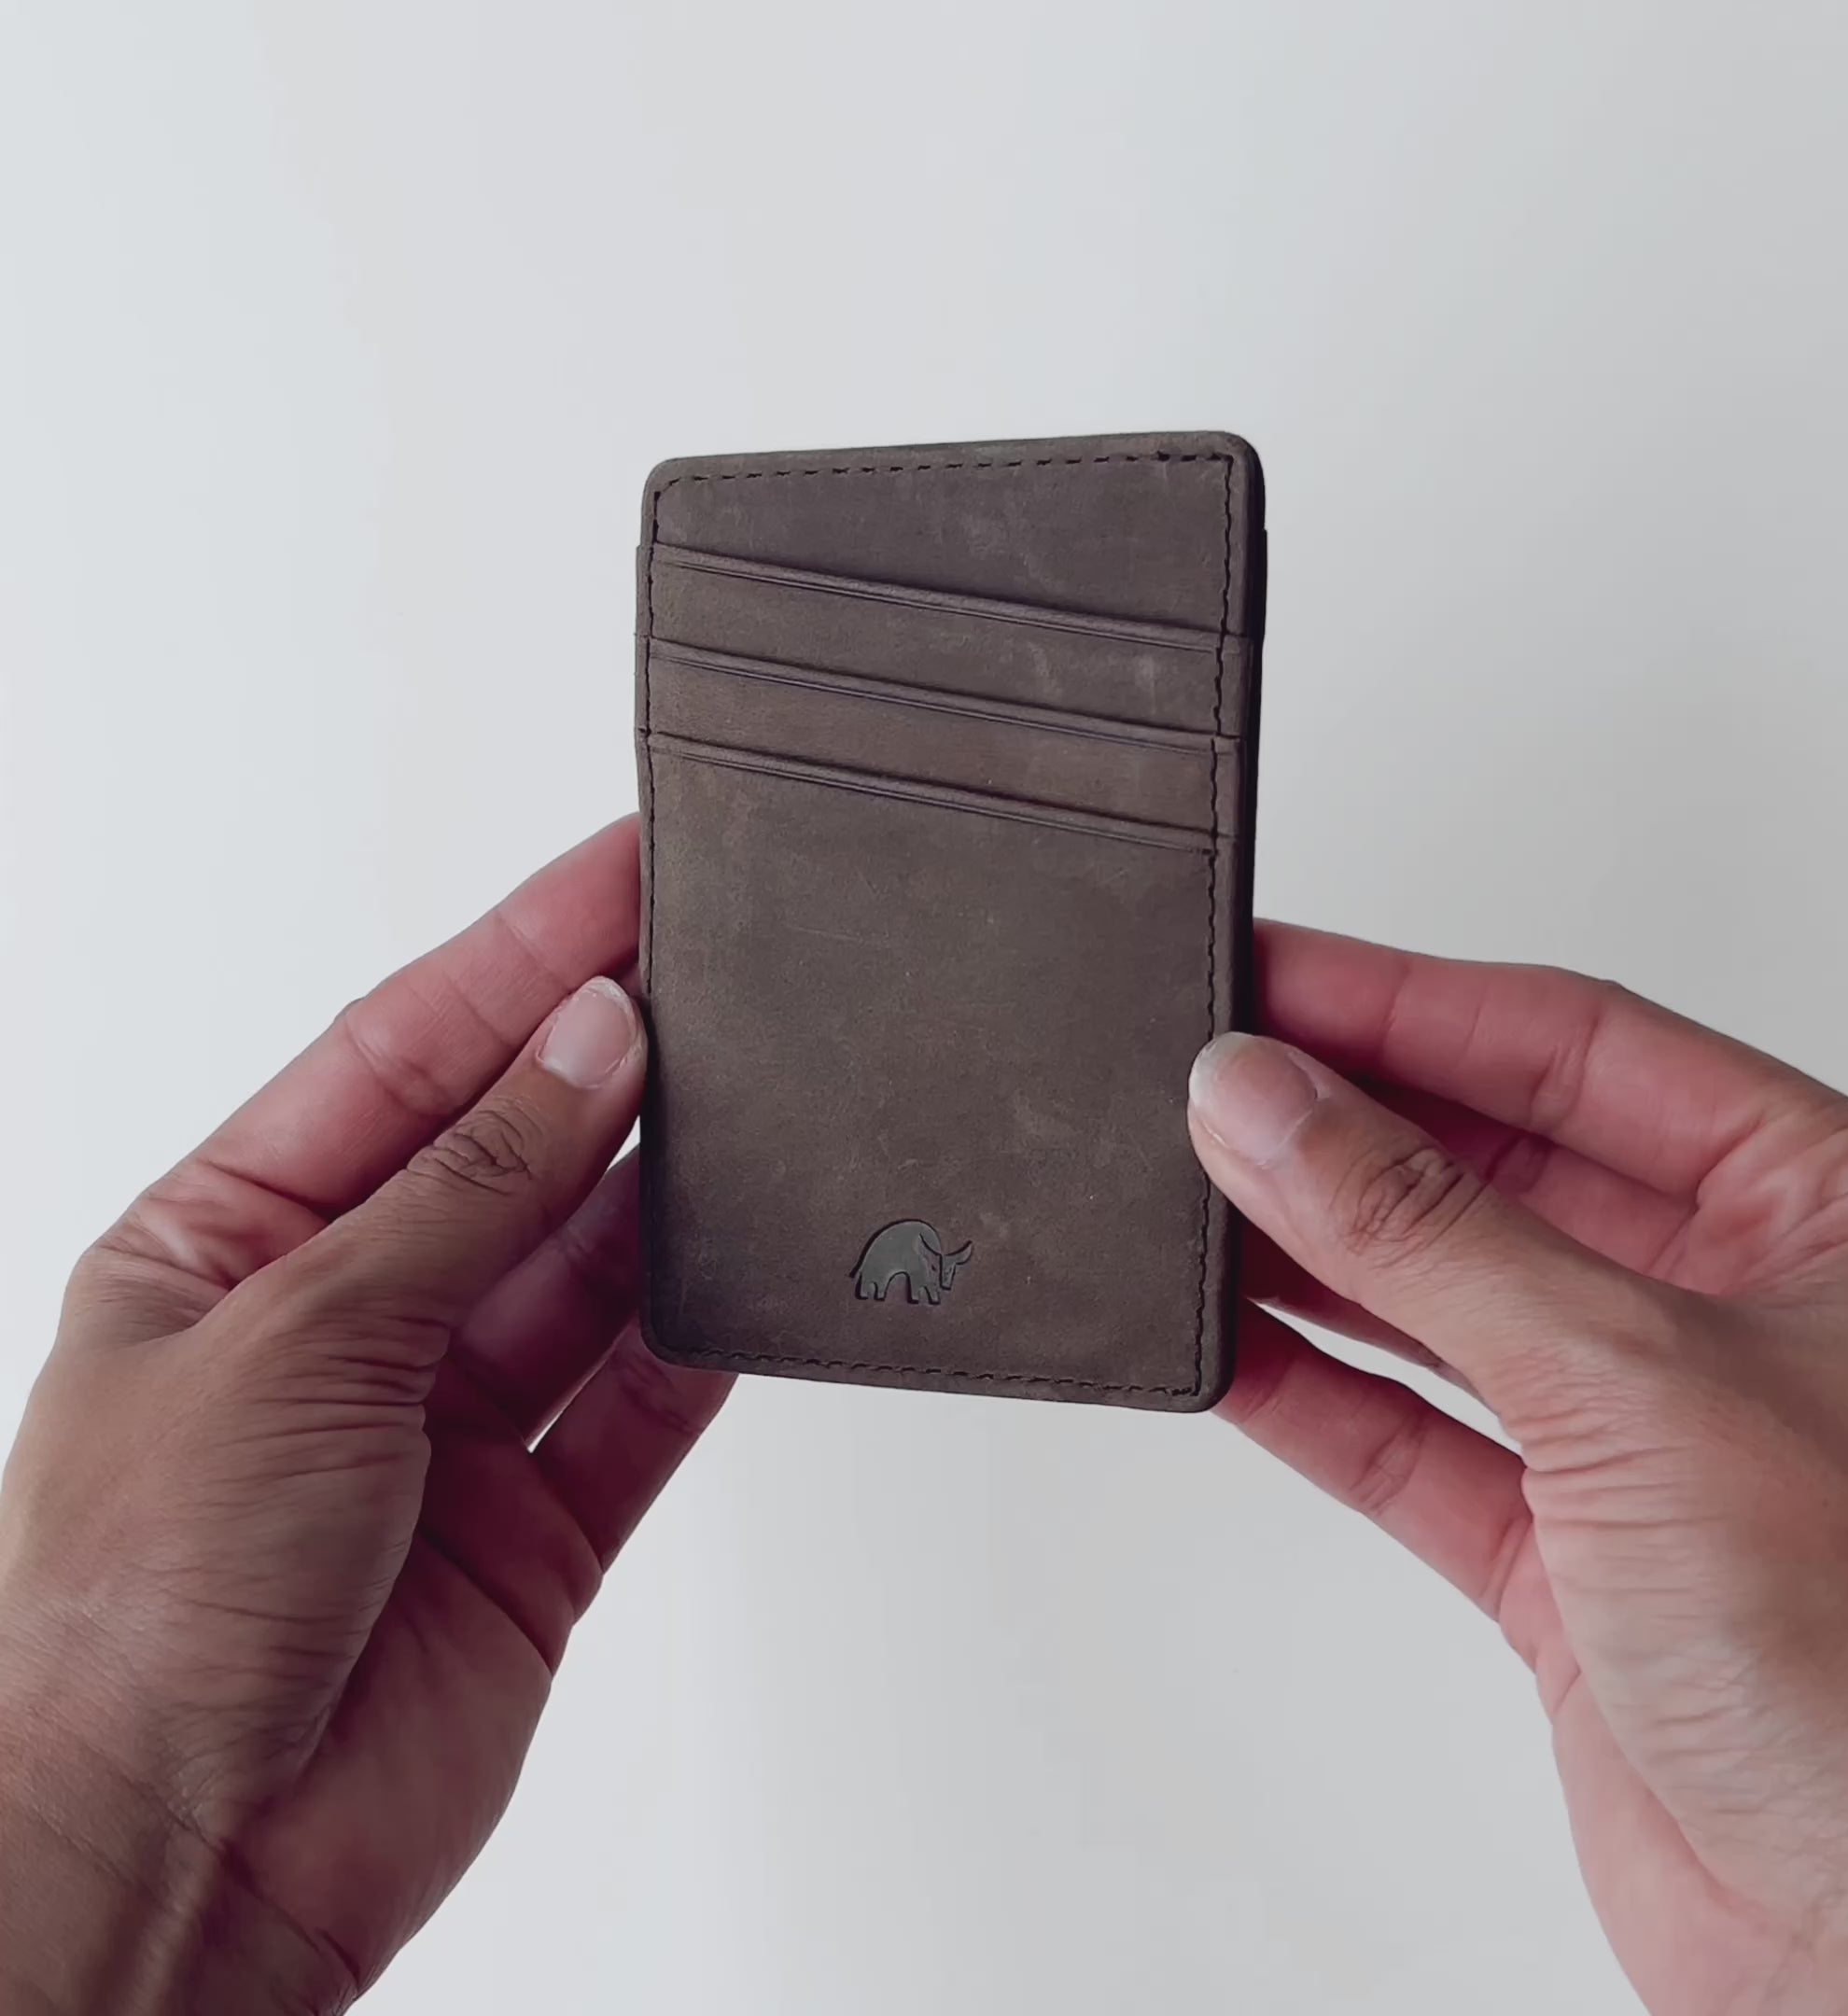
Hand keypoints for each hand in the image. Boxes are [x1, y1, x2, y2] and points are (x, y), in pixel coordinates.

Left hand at [0, 819, 729, 2013]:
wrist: (171, 1872)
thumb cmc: (130, 1614)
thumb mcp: (295, 1337)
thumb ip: (467, 1191)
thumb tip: (586, 1050)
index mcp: (228, 1241)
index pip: (400, 1054)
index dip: (516, 956)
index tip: (619, 875)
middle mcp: (343, 1321)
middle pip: (507, 1148)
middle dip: (602, 1059)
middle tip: (712, 966)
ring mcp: (444, 1425)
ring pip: (587, 1267)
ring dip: (663, 1189)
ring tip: (749, 1100)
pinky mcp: (535, 1527)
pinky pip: (641, 1400)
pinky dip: (701, 1335)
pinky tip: (748, 1268)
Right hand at [1189, 925, 1847, 2014]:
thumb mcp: (1637, 1383)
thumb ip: (1428, 1233)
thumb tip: (1274, 1106)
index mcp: (1835, 1212)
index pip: (1579, 1044)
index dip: (1411, 1001)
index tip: (1277, 979)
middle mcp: (1746, 1308)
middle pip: (1502, 1161)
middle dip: (1351, 1121)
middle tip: (1213, 1079)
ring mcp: (1651, 1436)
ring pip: (1444, 1298)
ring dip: (1314, 1251)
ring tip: (1195, 1192)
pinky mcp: (1574, 1557)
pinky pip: (1413, 1437)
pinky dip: (1315, 1391)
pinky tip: (1234, 1345)